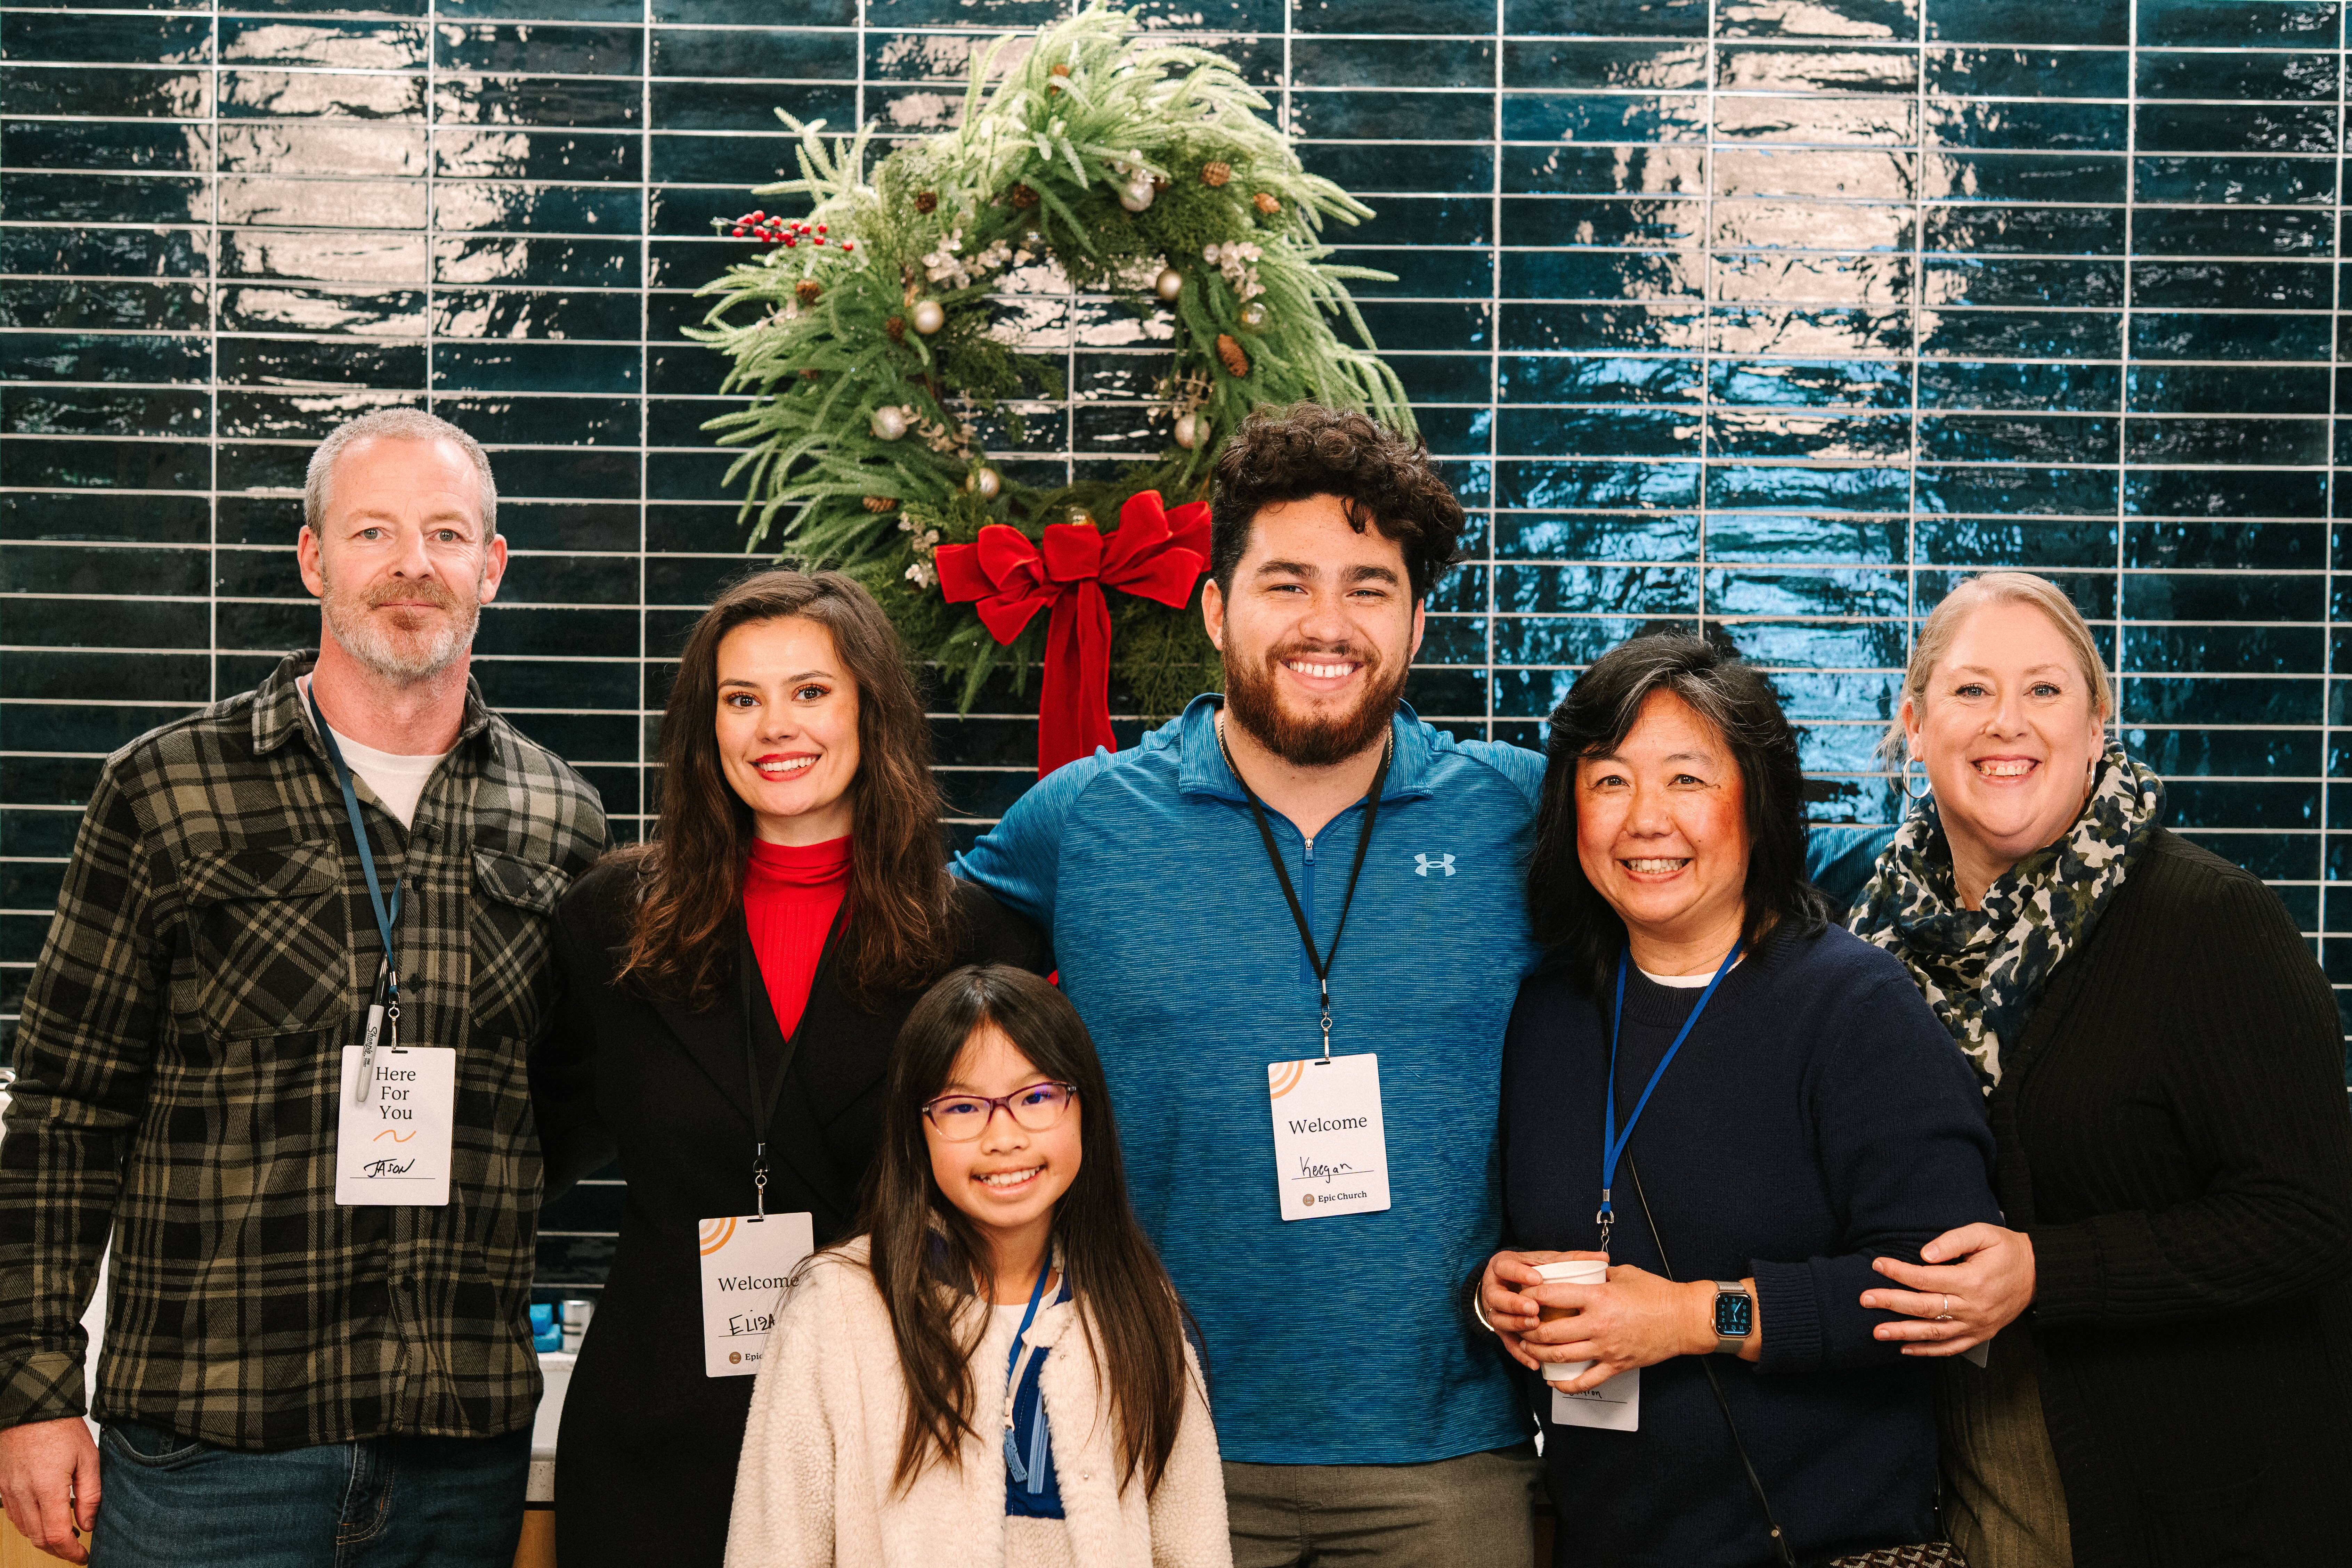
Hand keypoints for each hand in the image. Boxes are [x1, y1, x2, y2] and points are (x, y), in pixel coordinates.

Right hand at [0, 1417, 99, 1563]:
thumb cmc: (60, 1429)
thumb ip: (90, 1495)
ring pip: (25, 1530)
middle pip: (39, 1539)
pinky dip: (30, 1525)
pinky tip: (46, 1519)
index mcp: (47, 1488)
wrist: (31, 1408)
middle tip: (77, 1550)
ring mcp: (9, 1492)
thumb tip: (89, 1524)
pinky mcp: (2, 1487)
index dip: (71, 1552)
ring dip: (44, 1539)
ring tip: (66, 1535)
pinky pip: (14, 1517)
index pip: (57, 1535)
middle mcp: (23, 1494)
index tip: (84, 1557)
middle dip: (59, 1550)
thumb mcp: (88, 1458)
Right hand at [1477, 1250, 1595, 1368]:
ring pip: (1498, 1320)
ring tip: (1534, 1327)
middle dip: (1514, 1303)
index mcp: (1503, 1266)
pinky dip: (1520, 1354)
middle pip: (1496, 1297)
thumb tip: (1603, 1257)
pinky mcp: (1501, 1331)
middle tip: (1534, 1309)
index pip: (1505, 1267)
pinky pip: (1507, 1344)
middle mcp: (1494, 1288)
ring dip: (1516, 1325)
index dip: (1518, 1274)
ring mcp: (1495, 1311)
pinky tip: (1535, 1362)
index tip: (1537, 1279)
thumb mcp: (1548, 1261)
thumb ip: (1572, 1259)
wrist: (1508, 1283)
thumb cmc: (1533, 1270)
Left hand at [1519, 1262, 1717, 1395]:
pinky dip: (1565, 1384)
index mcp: (1598, 1297)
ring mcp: (1606, 1348)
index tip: (1521, 1295)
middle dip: (1528, 1331)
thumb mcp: (1624, 1273)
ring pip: (1561, 1357)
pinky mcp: (1616, 1365)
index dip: (1530, 1296)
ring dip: (1539, 1354)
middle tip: (1520, 1326)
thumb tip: (1582, 1269)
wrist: (1684, 1319)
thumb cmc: (1657, 1294)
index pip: (1552, 1296)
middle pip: (1549, 1332)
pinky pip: (1585, 1381)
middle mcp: (1598, 1324)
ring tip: (1529, 1348)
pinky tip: (1554, 1381)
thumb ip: (1599, 1273)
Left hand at [1862, 1222, 2036, 1356]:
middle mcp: (1973, 1307)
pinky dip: (1928, 1351)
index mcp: (1972, 1280)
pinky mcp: (1981, 1335)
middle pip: (1925, 1307)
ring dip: (1904, 1333)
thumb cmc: (2006, 1250)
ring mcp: (1977, 1325)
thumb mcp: (1983, 1234)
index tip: (1877, 1264)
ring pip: (1935, 1332)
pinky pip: (1952, 1347)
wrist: (2039, 1274)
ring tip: (1877, 1332)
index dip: (1899, 1272)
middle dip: (1892, 1303)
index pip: (1926, 1278)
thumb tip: (1923, 1254)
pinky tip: (1905, 1349)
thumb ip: (1952, 1241)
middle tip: (1864, 1300)